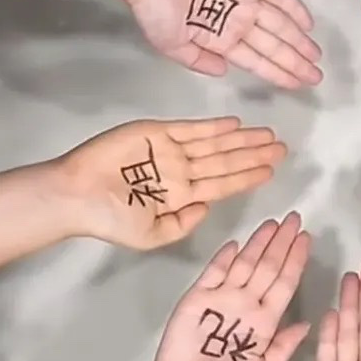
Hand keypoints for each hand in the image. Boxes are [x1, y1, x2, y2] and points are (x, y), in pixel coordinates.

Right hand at [58, 115, 286, 248]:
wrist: (77, 194)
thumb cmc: (109, 219)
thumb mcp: (150, 236)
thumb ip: (181, 225)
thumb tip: (207, 209)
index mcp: (181, 196)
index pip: (223, 186)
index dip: (247, 178)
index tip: (271, 172)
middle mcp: (180, 172)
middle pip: (225, 162)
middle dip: (254, 156)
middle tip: (283, 149)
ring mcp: (169, 150)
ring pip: (214, 144)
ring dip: (241, 140)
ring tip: (268, 136)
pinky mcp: (156, 132)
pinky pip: (191, 129)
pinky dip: (213, 127)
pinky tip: (236, 125)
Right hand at [128, 0, 321, 89]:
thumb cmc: (158, 10)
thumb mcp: (172, 46)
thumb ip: (198, 61)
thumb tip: (223, 71)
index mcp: (219, 39)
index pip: (255, 61)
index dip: (276, 73)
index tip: (296, 86)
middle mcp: (237, 21)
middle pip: (273, 46)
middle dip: (294, 63)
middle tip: (317, 77)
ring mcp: (247, 0)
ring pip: (280, 24)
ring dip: (298, 41)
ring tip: (316, 58)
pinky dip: (294, 9)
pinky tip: (309, 26)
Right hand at [144, 213, 311, 360]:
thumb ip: (284, 347)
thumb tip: (308, 323)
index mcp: (265, 321)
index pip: (285, 283)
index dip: (295, 260)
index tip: (307, 239)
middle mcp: (247, 304)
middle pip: (268, 267)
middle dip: (282, 243)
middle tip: (295, 218)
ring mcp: (222, 299)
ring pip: (244, 264)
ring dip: (258, 243)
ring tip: (273, 223)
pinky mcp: (197, 299)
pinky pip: (213, 274)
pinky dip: (224, 258)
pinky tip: (237, 243)